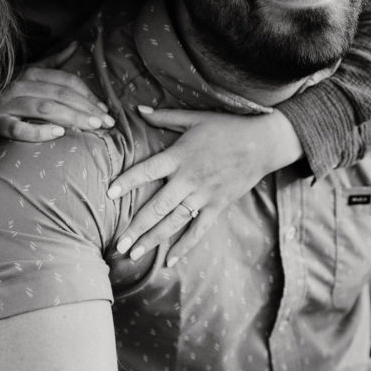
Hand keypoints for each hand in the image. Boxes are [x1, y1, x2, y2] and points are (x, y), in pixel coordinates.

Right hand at [0, 42, 114, 141]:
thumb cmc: (6, 95)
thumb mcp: (28, 75)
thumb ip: (52, 62)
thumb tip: (74, 45)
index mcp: (30, 73)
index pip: (66, 82)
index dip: (88, 95)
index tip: (105, 110)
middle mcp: (19, 85)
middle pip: (60, 95)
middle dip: (86, 108)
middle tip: (107, 123)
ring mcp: (6, 105)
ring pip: (44, 108)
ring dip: (71, 117)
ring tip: (92, 127)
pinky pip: (18, 128)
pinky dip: (38, 131)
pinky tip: (58, 134)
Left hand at [108, 107, 301, 264]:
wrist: (262, 143)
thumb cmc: (226, 128)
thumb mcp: (195, 118)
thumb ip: (165, 117)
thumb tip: (139, 109)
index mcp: (180, 156)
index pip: (148, 170)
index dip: (128, 180)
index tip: (109, 192)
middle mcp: (189, 179)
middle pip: (158, 206)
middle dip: (137, 226)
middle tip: (118, 244)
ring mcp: (204, 195)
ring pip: (174, 222)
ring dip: (153, 239)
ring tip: (133, 254)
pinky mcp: (217, 206)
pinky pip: (199, 230)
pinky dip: (184, 246)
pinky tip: (168, 261)